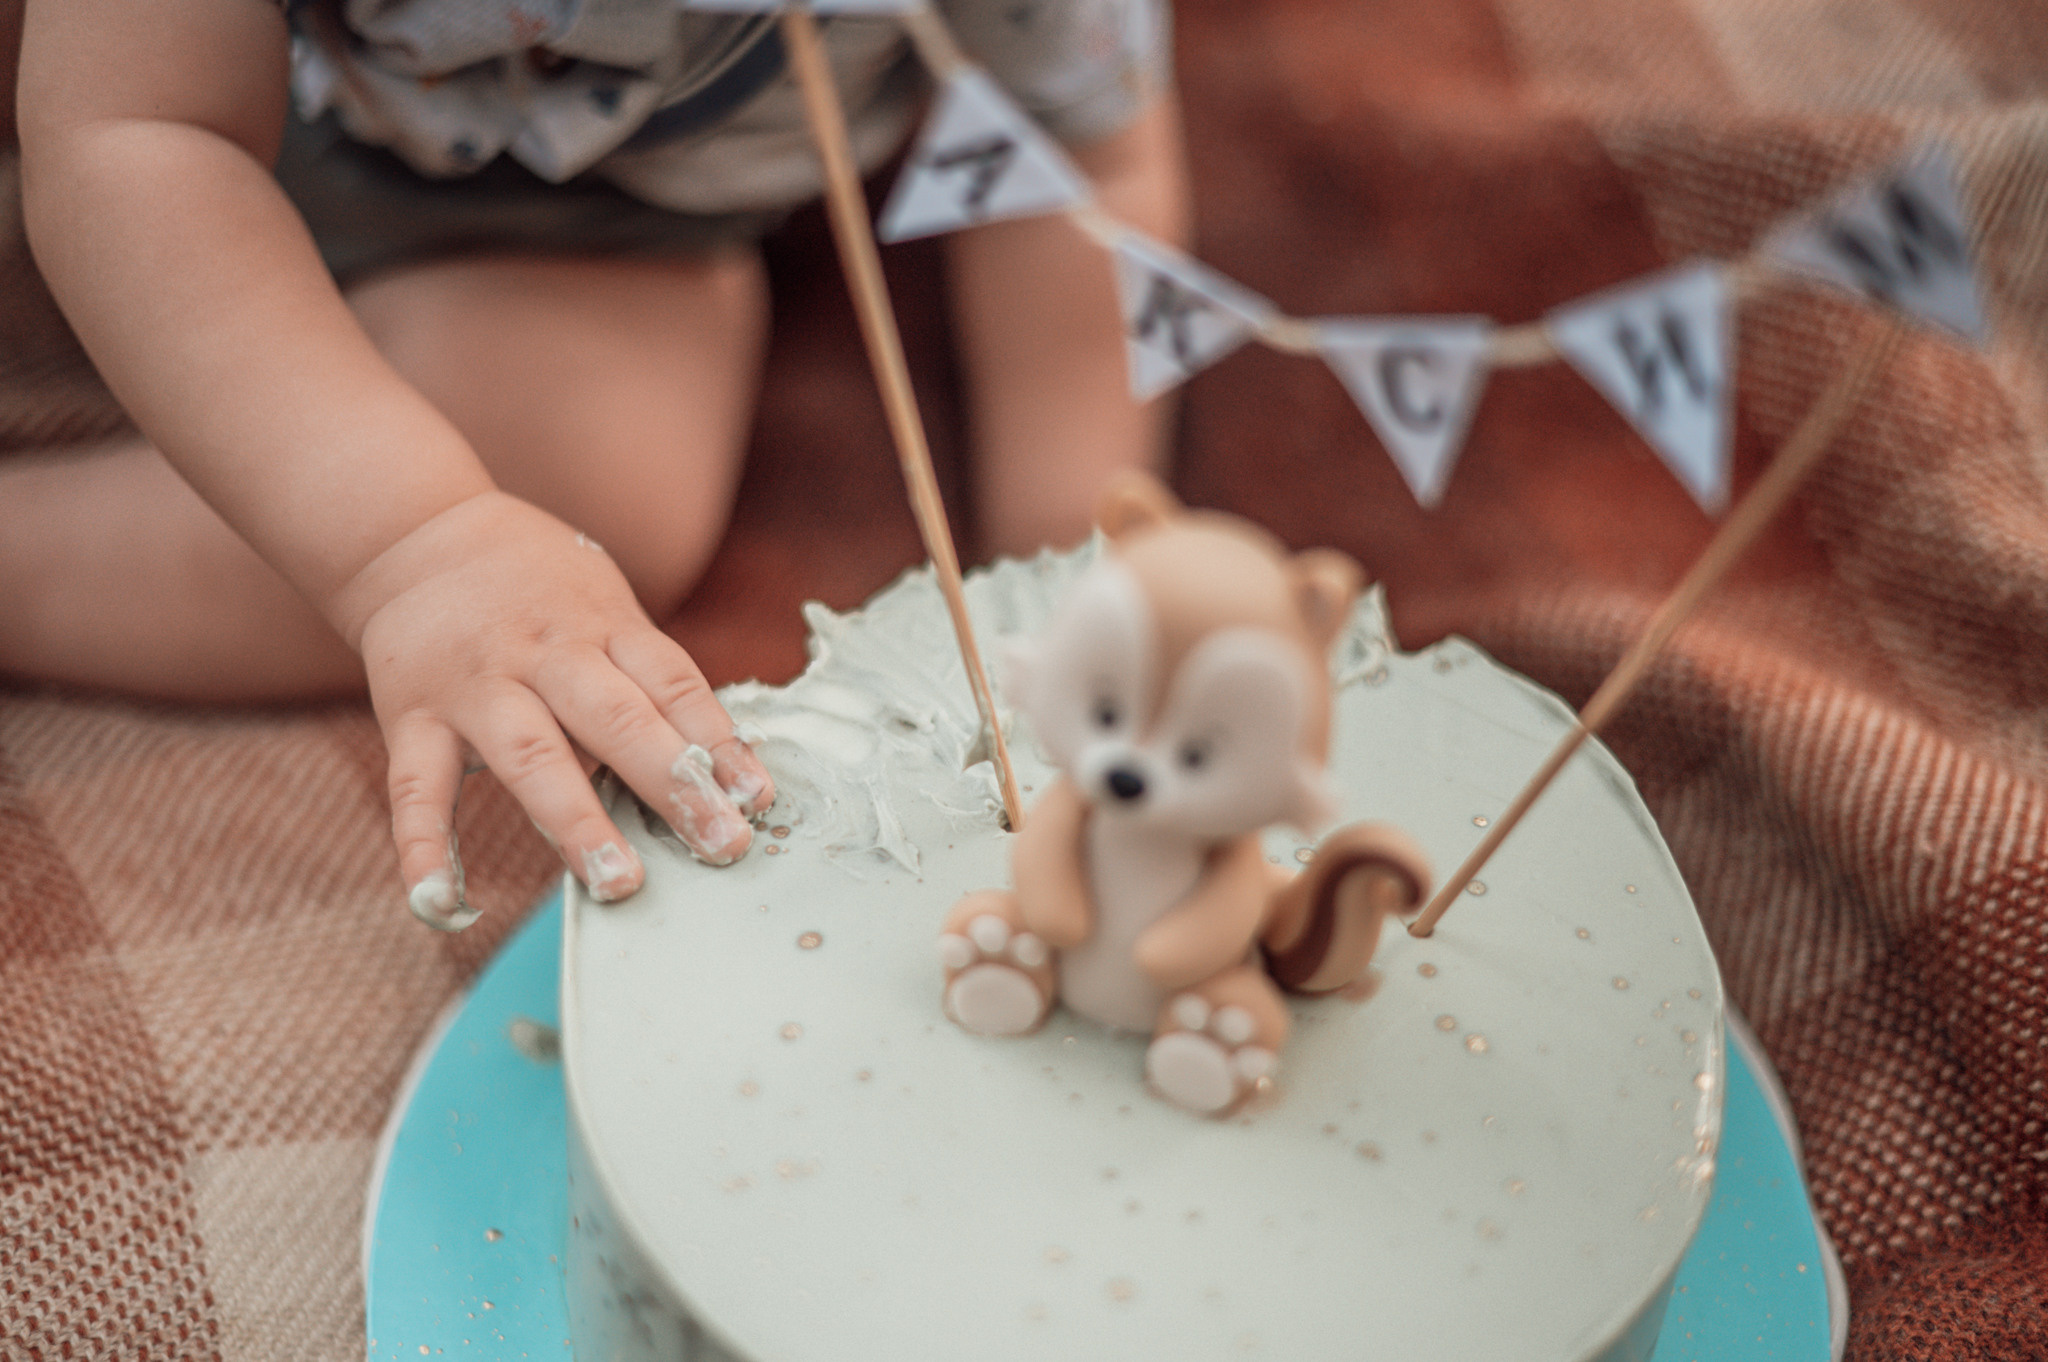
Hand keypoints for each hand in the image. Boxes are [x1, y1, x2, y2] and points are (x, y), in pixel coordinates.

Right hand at [333, 490, 773, 926]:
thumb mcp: (604, 609)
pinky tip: (443, 903)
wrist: (414, 535)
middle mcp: (543, 654)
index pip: (673, 682)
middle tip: (719, 845)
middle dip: (672, 784)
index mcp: (602, 627)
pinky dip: (425, 848)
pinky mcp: (412, 716)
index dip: (719, 740)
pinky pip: (416, 788)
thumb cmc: (537, 589)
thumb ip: (645, 682)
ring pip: (530, 755)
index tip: (755, 798)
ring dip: (575, 822)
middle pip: (616, 718)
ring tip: (617, 881)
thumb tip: (713, 769)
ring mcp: (476, 687)